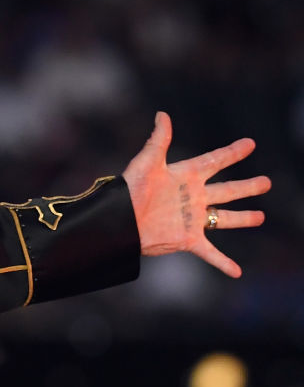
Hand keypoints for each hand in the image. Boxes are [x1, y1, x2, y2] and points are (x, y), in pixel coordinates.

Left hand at [122, 112, 270, 277]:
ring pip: (224, 219)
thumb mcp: (147, 163)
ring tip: (261, 217)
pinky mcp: (187, 239)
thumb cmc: (130, 190)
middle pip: (227, 191)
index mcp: (185, 176)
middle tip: (267, 182)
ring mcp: (192, 219)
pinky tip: (236, 272)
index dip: (232, 153)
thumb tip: (162, 114)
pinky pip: (210, 252)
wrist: (119, 222)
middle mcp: (192, 197)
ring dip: (243, 219)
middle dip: (247, 187)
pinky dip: (223, 263)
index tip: (250, 144)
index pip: (215, 161)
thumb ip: (159, 140)